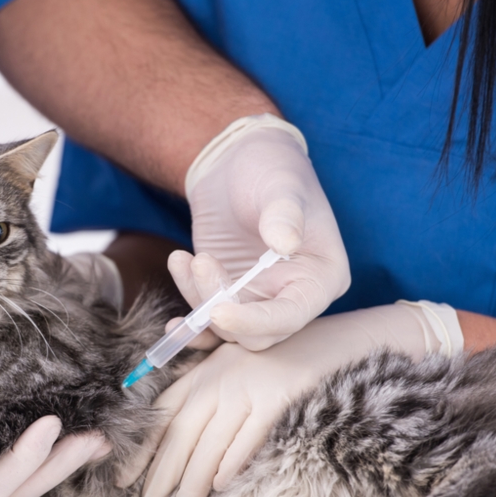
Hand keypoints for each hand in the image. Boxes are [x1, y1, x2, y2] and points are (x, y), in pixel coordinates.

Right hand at [0, 417, 109, 496]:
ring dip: (55, 466)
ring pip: (13, 488)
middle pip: (11, 493)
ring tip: (92, 441)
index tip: (51, 423)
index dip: (25, 459)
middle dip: (56, 466)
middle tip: (94, 437)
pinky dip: (37, 459)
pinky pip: (4, 473)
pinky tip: (62, 442)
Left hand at [123, 302, 462, 496]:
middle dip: (160, 475)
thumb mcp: (236, 370)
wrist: (336, 342)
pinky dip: (232, 460)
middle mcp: (220, 378)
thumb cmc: (281, 362)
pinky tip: (219, 485)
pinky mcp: (278, 396)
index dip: (142, 449)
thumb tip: (180, 446)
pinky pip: (249, 434)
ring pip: (210, 442)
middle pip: (180, 434)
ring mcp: (249, 387)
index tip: (123, 479)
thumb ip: (207, 396)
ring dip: (191, 482)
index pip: (163, 414)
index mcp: (204, 371)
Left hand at [180, 114, 350, 350]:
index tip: (218, 312)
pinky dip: (192, 325)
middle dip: (221, 307)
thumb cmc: (270, 168)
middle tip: (200, 262)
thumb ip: (284, 213)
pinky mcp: (231, 298)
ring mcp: (261, 300)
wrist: (236, 163)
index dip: (256, 321)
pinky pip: (211, 325)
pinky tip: (173, 322)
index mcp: (322, 277)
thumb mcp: (280, 185)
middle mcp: (295, 297)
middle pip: (259, 333)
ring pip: (228, 329)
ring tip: (183, 258)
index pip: (292, 315)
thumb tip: (284, 244)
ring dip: (199, 301)